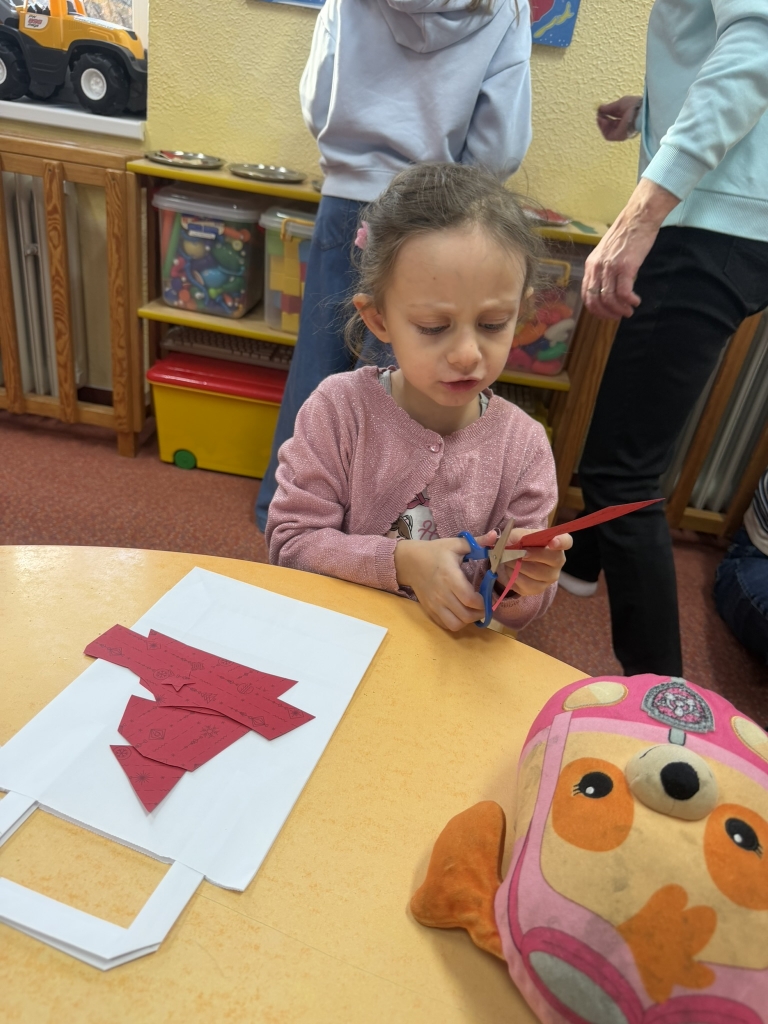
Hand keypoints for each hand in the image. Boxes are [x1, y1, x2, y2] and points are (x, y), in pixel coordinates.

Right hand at [394, 533, 494, 631]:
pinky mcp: (429, 610)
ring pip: (455, 624)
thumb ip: (477, 542)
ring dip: (468, 621)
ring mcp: (434, 604)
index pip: (469, 599)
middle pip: (465, 615)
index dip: (483, 603)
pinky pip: (445, 625)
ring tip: (472, 611)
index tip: (488, 598)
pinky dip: (456, 623)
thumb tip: (496, 536)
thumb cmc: (434, 552)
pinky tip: (460, 613)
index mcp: (450, 576)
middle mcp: (442, 594)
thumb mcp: (455, 544)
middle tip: (484, 606)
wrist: (408, 561)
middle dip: (480, 614)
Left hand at [497, 527, 571, 596]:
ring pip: (535, 572)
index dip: (561, 542)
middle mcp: (557, 561)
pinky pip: (524, 584)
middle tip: (516, 552)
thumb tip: (495, 536)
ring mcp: (549, 577)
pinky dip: (512, 576)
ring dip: (516, 564)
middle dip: (530, 554)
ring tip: (506, 559)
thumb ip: (508, 535)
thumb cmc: (519, 544)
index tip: (552, 542)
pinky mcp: (538, 589)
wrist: (512, 560)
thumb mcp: (514, 535)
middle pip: (551, 559)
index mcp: (556, 542)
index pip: (567, 541)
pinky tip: (509, 570)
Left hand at [582, 178, 679, 319]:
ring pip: (609, 298)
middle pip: (595, 300)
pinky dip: (629, 301)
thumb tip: (608, 288)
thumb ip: (604, 269)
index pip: (586, 294)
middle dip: (606, 313)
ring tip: (629, 311)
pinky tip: (636, 301)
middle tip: (618, 316)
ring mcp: (610, 267)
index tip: (606, 314)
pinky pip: (623, 292)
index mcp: (591, 265)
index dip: (595, 309)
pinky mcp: (625, 266)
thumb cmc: (626, 234)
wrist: (638, 217)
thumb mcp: (607, 253)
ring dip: (619, 309)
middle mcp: (597, 267)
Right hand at [596, 95, 641, 141]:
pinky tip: (602, 121)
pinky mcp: (619, 136)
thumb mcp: (619, 104)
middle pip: (609, 126)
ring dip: (602, 124)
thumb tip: (600, 108)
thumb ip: (609, 107)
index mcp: (625, 118)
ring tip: (600, 117)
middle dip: (603, 120)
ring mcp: (621, 132)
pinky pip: (608, 135)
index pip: (613, 118)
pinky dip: (603, 129)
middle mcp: (623, 126)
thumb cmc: (633, 105)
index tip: (600, 110)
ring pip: (607, 131)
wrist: (640, 110)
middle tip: (599, 114)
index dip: (605, 114)